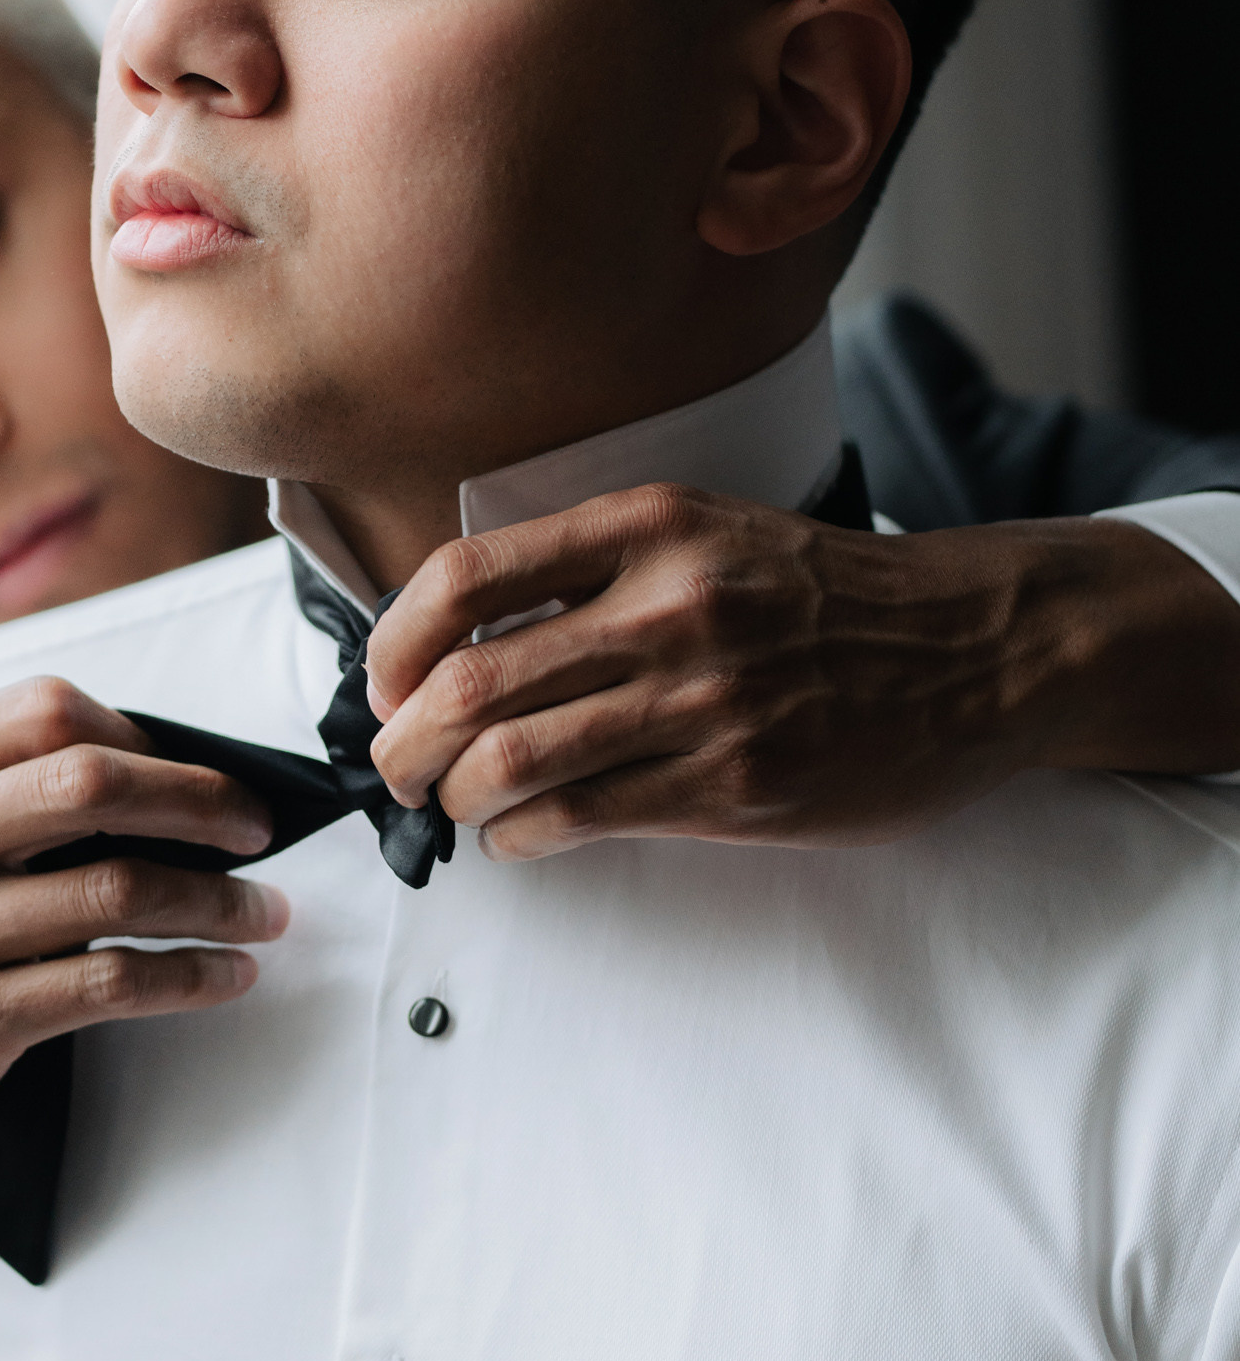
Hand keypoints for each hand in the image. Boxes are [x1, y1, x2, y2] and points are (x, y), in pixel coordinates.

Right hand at [0, 681, 283, 1360]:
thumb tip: (120, 770)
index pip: (42, 709)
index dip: (142, 733)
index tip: (193, 769)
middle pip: (90, 781)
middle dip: (200, 797)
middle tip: (257, 825)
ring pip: (114, 889)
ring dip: (217, 899)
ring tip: (266, 912)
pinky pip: (106, 984)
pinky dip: (188, 977)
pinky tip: (224, 977)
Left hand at [366, 488, 1239, 860]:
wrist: (975, 647)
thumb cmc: (824, 595)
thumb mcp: (708, 530)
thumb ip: (593, 566)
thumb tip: (458, 639)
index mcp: (648, 526)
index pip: (466, 578)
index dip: (395, 642)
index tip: (386, 681)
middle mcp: (670, 605)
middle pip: (472, 684)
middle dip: (403, 741)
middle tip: (394, 766)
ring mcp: (706, 700)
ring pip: (516, 762)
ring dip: (454, 795)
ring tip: (452, 803)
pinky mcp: (738, 785)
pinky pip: (583, 818)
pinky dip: (521, 834)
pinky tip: (520, 833)